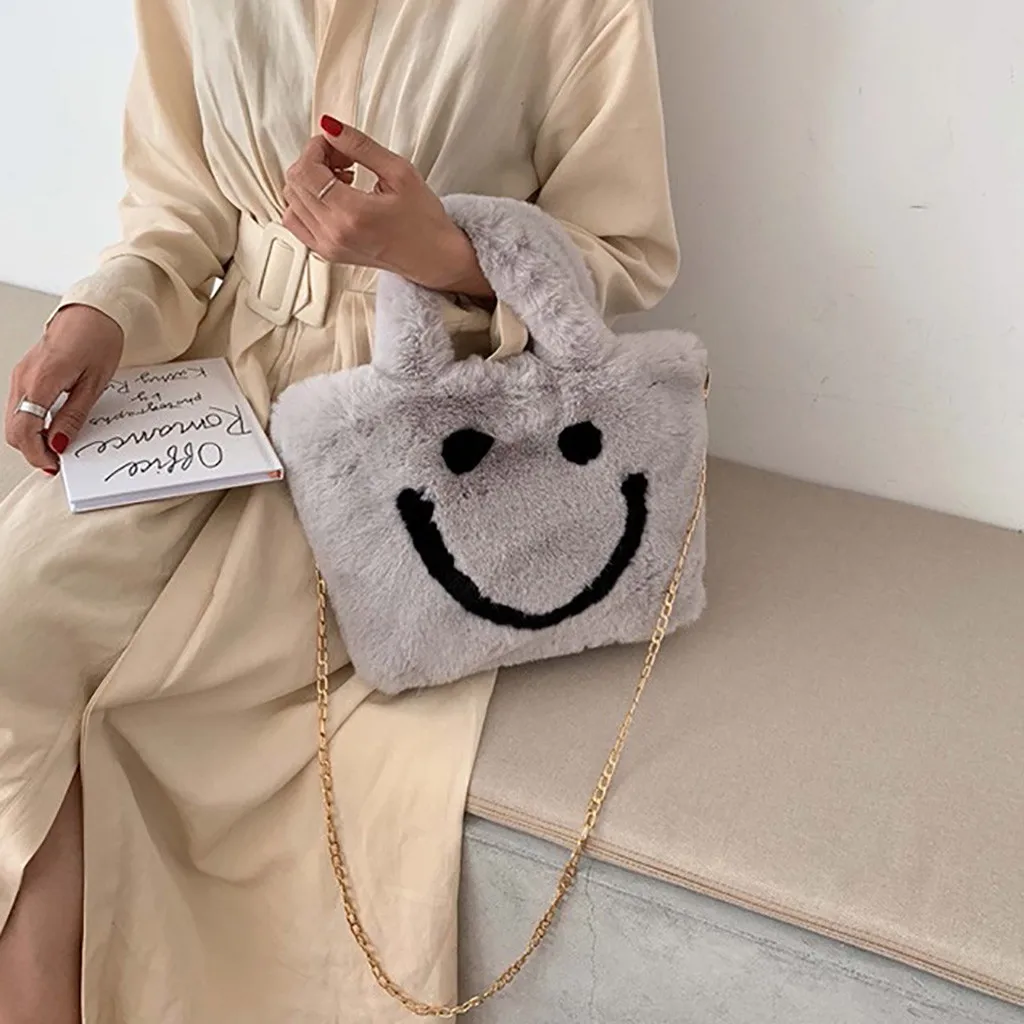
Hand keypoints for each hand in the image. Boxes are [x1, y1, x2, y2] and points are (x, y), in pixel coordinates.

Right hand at [5, 305, 122, 473]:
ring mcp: (21, 375)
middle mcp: (24, 378)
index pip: (24, 429)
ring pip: (13, 419)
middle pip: (13, 429)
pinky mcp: (25, 374)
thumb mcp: (94, 383)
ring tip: (57, 445)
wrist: (92, 312)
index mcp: (41, 380)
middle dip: (32, 449)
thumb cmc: (98, 340)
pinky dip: (31, 423)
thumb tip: (59, 444)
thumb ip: (74, 416)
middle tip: (58, 460)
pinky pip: (20, 407)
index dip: (37, 453)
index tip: (56, 465)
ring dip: (30, 437)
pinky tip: (51, 428)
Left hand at [282, 119, 492, 296]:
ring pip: (291, 202)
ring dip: (309, 182)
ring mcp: (327, 247)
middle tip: (342, 159)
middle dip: (313, 161)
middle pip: (294, 184)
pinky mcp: (327, 253)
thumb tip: (330, 127)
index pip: (306, 171)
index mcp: (351, 215)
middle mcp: (333, 234)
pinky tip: (331, 197)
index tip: (337, 144)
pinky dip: (305, 202)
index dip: (316, 148)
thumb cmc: (424, 221)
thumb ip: (361, 146)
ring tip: (340, 179)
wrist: (433, 258)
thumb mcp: (399, 172)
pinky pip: (296, 222)